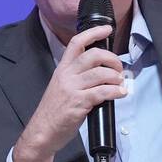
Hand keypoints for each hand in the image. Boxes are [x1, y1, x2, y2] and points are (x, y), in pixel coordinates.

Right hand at [13, 24, 126, 161]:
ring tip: (120, 83)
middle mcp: (66, 75)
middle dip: (112, 59)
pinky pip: (102, 92)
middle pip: (93, 55)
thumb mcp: (61, 87)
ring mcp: (72, 89)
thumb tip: (102, 72)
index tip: (106, 29)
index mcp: (62, 69)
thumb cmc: (54, 112)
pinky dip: (115, 91)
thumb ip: (77, 77)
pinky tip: (120, 93)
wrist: (42, 132)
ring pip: (100, 73)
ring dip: (115, 77)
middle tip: (118, 68)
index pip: (76, 43)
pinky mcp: (78, 103)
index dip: (93, 33)